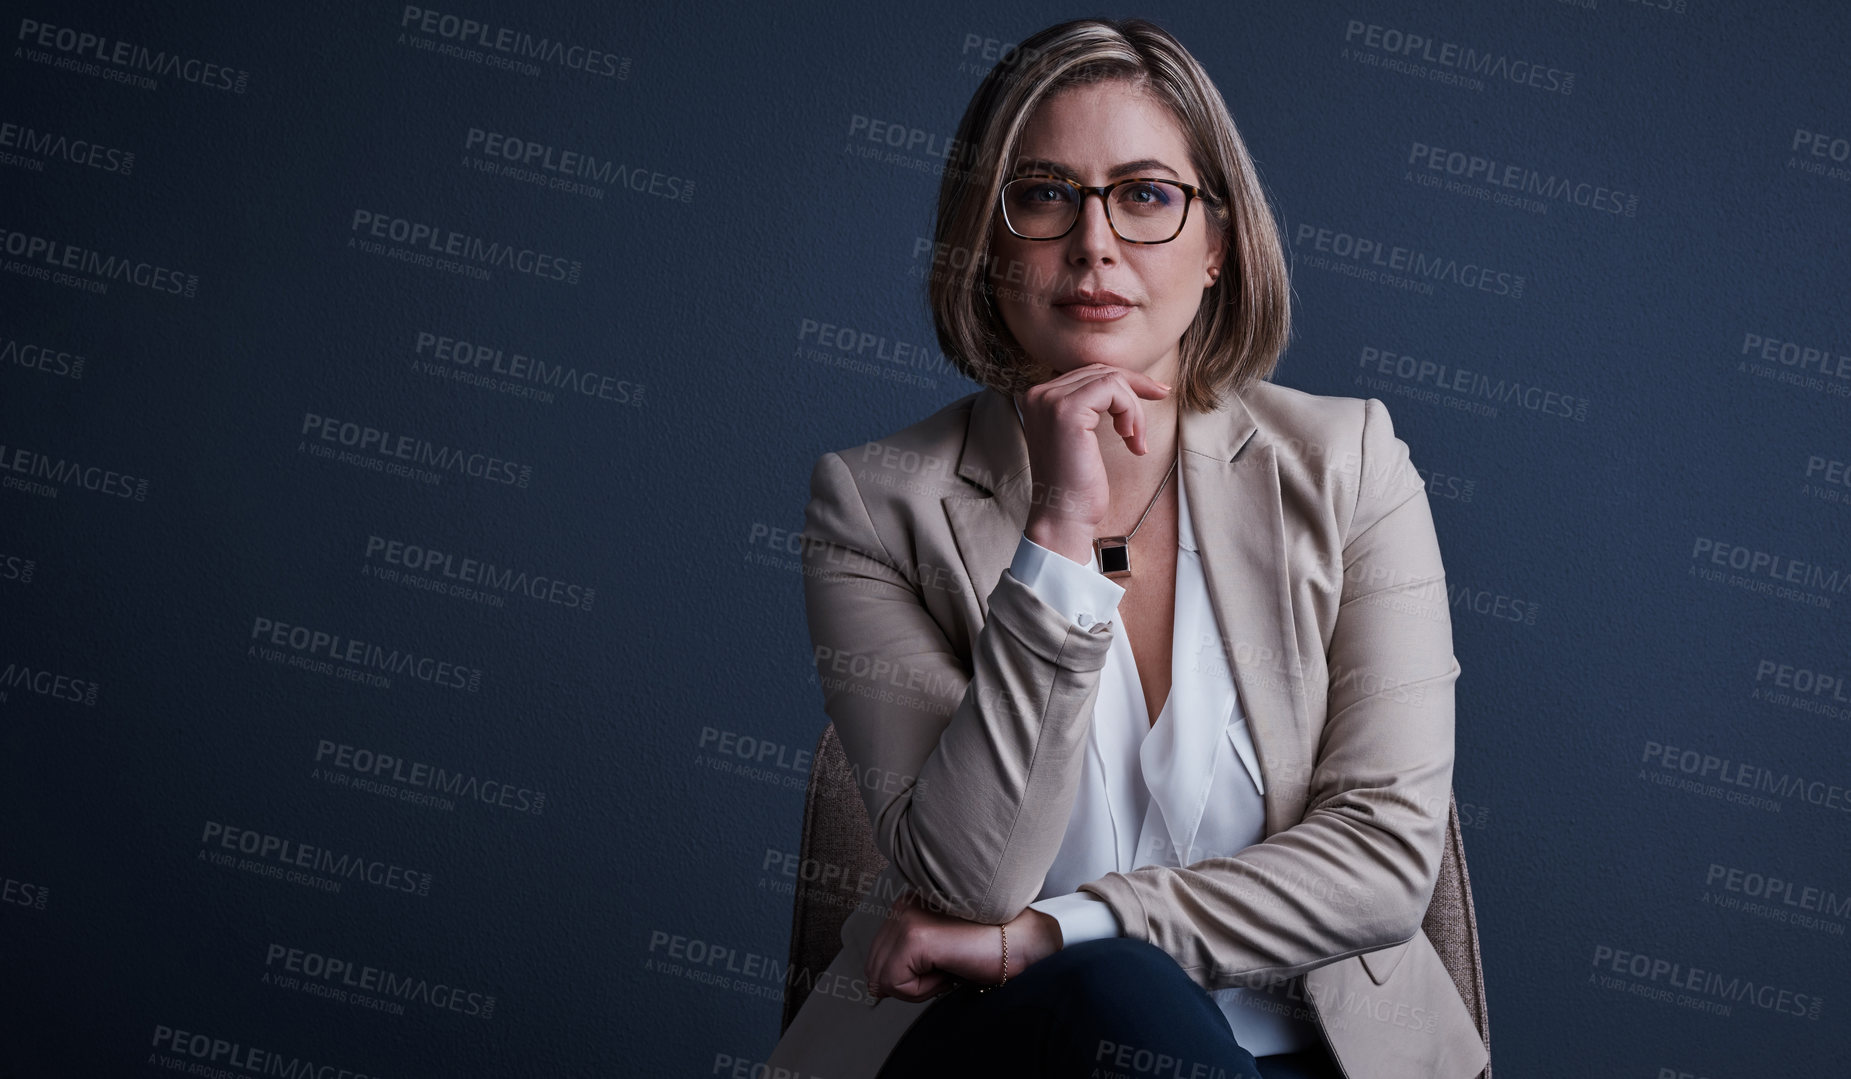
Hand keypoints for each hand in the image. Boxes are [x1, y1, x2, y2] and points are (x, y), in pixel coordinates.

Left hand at [864, 888, 1063, 1003]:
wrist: (1024, 943)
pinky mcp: (914, 936)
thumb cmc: (989, 949)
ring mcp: (906, 917)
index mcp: (906, 904)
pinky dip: (923, 990)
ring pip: (884, 978)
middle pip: (875, 967)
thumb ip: (905, 962)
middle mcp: (902, 905)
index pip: (878, 955)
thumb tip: (874, 987)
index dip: (906, 976)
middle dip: (909, 982)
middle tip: (947, 969)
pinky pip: (896, 984)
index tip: (942, 966)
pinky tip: (950, 968)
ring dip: (918, 987)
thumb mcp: (938, 954)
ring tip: (950, 967)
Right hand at [1015, 364, 1170, 563]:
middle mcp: (1039, 394)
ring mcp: (1051, 401)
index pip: (1088, 373)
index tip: (1155, 391)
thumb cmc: (1076, 486)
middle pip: (1100, 371)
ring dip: (1134, 409)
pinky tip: (1131, 440)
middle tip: (1162, 397)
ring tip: (1135, 440)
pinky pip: (1113, 390)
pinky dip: (1131, 412)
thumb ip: (1090, 408)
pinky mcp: (1067, 411)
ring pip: (1110, 380)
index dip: (1125, 380)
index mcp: (1039, 398)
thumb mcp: (1082, 438)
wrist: (1063, 517)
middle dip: (1135, 387)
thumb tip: (1127, 383)